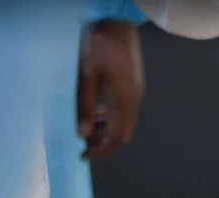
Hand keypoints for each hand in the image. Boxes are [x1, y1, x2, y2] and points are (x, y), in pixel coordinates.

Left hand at [77, 21, 144, 158]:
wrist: (117, 22)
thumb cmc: (99, 44)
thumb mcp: (86, 75)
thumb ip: (86, 106)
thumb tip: (83, 135)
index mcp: (124, 101)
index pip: (117, 137)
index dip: (102, 151)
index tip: (84, 155)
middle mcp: (134, 101)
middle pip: (123, 134)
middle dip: (104, 143)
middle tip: (82, 144)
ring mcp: (136, 93)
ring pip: (124, 123)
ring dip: (107, 130)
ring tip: (85, 129)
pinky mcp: (133, 86)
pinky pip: (124, 111)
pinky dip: (110, 118)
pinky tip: (95, 112)